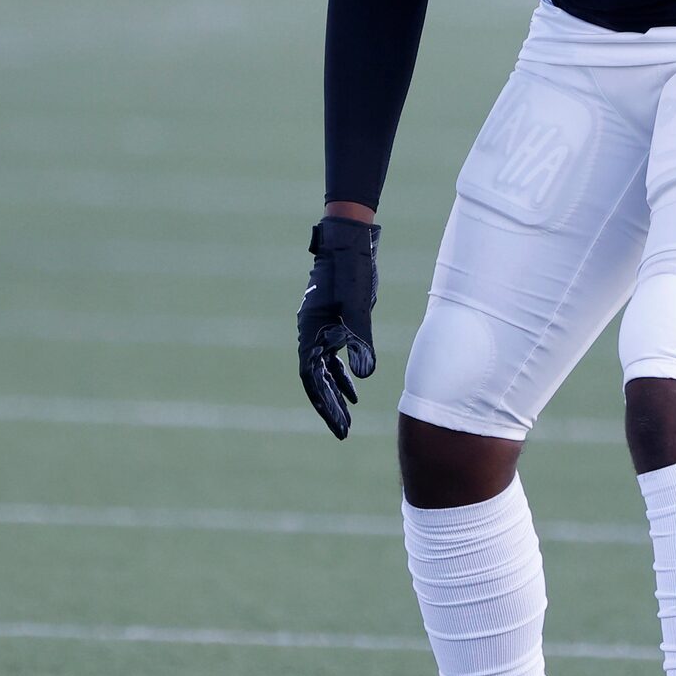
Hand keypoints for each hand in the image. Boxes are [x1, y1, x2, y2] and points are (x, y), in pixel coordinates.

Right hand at [294, 215, 379, 437]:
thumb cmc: (351, 272)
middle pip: (316, 380)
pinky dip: (342, 374)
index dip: (325, 404)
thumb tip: (365, 377)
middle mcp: (310, 334)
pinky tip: (355, 388)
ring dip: (335, 394)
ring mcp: (320, 329)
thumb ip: (360, 341)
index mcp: (311, 332)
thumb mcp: (358, 307)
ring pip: (324, 371)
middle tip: (343, 433)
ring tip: (347, 418)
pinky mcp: (332, 324)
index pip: (313, 379)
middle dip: (329, 407)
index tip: (338, 425)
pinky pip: (332, 357)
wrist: (347, 242)